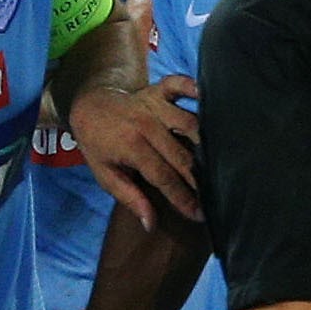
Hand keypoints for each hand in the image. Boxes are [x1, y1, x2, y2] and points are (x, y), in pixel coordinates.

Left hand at [62, 74, 199, 228]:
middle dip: (198, 180)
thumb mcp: (106, 176)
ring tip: (220, 162)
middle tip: (214, 197)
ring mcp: (153, 105)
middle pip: (181, 155)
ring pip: (189, 123)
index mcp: (131, 147)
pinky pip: (179, 85)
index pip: (163, 177)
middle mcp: (145, 125)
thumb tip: (150, 224)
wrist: (89, 107)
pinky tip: (208, 97)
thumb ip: (130, 199)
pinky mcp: (158, 90)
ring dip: (206, 142)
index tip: (199, 214)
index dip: (182, 197)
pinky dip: (193, 87)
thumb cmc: (100, 145)